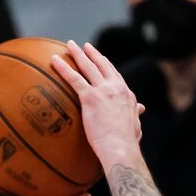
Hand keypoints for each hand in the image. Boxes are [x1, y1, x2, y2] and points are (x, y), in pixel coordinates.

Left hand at [51, 40, 142, 168]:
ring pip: (88, 66)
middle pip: (102, 65)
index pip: (115, 75)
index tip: (100, 59)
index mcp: (126, 94)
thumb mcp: (136, 126)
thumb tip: (140, 113)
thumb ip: (135, 116)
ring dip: (77, 53)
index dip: (107, 66)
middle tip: (85, 46)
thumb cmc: (127, 144)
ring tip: (70, 45)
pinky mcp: (90, 97)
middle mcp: (116, 87)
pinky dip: (63, 68)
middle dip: (93, 53)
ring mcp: (103, 90)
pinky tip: (55, 60)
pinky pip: (74, 78)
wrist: (121, 149)